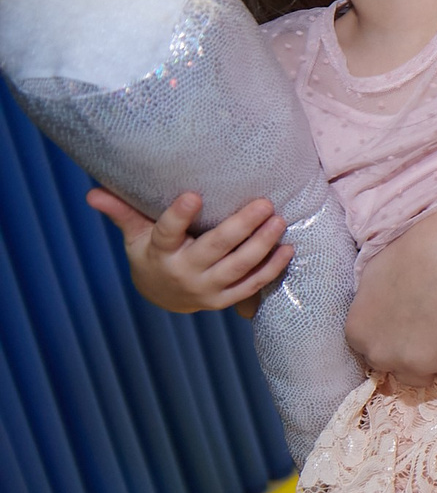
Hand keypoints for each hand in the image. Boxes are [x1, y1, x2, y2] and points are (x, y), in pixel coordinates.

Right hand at [90, 189, 290, 316]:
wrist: (164, 296)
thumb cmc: (151, 254)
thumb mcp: (134, 235)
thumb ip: (121, 212)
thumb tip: (92, 192)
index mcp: (160, 253)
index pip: (168, 232)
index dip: (179, 216)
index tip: (193, 196)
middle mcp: (184, 273)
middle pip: (215, 249)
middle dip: (241, 226)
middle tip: (264, 203)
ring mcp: (207, 289)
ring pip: (239, 267)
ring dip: (262, 245)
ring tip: (278, 221)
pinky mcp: (225, 300)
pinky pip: (252, 285)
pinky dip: (272, 269)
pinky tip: (288, 249)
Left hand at [342, 205, 436, 388]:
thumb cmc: (413, 252)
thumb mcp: (373, 273)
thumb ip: (370, 304)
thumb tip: (378, 310)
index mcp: (358, 332)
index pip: (366, 349)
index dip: (387, 339)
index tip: (403, 330)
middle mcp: (380, 354)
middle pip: (391, 367)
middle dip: (406, 355)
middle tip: (427, 333)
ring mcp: (414, 364)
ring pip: (420, 377)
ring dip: (432, 364)